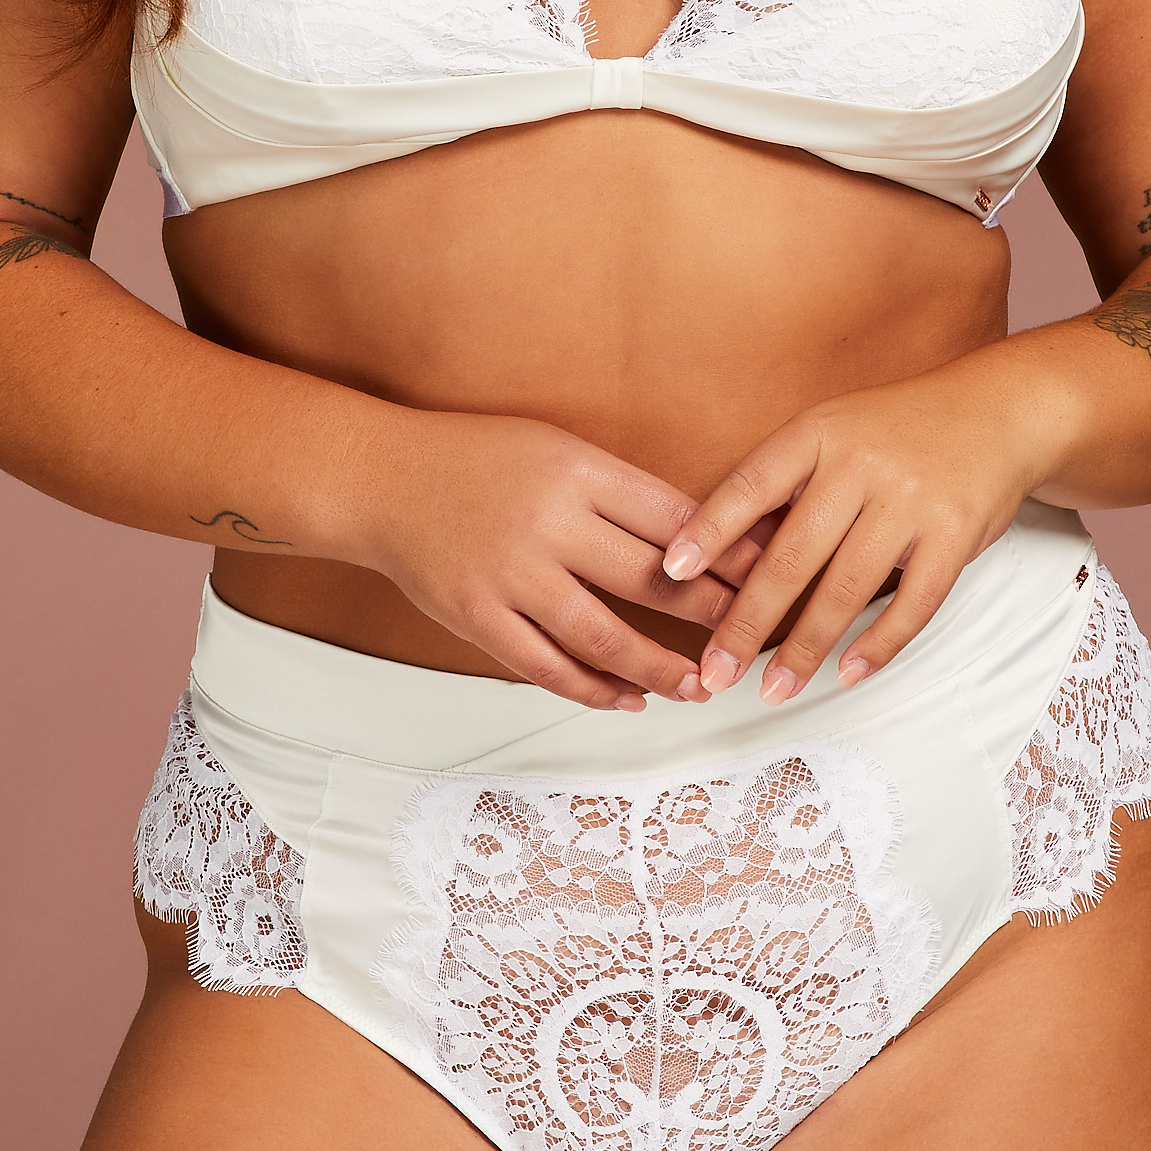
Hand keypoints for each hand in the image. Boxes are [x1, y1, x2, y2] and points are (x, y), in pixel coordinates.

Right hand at [357, 410, 764, 710]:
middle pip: (649, 579)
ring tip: (699, 687)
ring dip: (659, 670)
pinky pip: (546, 666)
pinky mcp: (476, 617)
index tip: (769, 576)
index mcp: (576, 471)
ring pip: (603, 636)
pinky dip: (593, 689)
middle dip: (712, 615)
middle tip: (752, 638)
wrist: (380, 481)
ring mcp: (509, 575)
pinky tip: (628, 700)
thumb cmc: (477, 460)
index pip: (673, 518)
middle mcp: (547, 523)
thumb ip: (620, 493)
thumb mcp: (556, 450)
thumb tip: (703, 537)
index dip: (727, 553)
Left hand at [659, 346, 1074, 701]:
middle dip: (747, 621)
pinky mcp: (955, 535)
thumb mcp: (832, 433)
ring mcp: (911, 501)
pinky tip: (845, 674)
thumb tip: (719, 556)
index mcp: (818, 434)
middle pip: (791, 555)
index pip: (751, 485)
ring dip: (805, 649)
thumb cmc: (895, 432)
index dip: (709, 529)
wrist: (996, 412)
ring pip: (846, 589)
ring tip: (772, 690)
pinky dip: (877, 644)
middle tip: (714, 671)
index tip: (672, 572)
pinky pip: (913, 603)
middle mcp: (861, 465)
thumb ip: (784, 485)